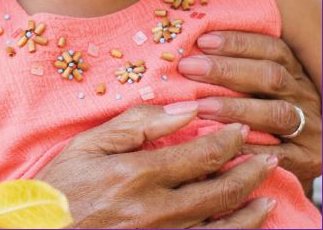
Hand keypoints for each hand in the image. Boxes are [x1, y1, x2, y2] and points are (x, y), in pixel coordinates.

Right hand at [37, 104, 277, 227]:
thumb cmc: (62, 185)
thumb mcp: (88, 144)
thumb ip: (136, 124)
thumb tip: (182, 111)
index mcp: (135, 174)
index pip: (198, 155)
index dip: (225, 141)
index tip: (238, 129)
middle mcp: (154, 209)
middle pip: (219, 189)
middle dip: (249, 168)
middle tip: (265, 153)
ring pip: (223, 222)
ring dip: (251, 202)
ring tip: (267, 186)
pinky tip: (249, 221)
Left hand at [181, 30, 320, 189]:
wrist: (304, 158)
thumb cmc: (267, 112)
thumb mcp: (260, 85)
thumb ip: (234, 68)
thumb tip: (188, 52)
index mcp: (294, 72)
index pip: (271, 48)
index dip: (238, 43)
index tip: (203, 41)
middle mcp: (304, 96)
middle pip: (271, 76)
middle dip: (227, 70)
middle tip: (188, 67)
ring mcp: (308, 129)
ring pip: (277, 113)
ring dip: (235, 107)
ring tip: (200, 106)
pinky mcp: (306, 160)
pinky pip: (279, 154)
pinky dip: (249, 148)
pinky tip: (221, 143)